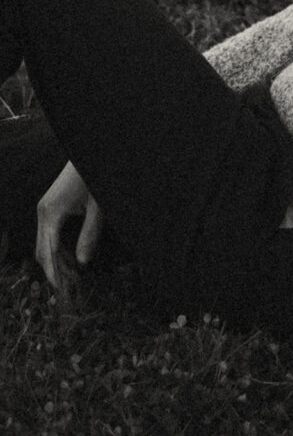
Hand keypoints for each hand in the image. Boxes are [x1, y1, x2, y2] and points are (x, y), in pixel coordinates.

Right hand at [35, 161, 100, 293]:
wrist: (86, 158)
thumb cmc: (92, 180)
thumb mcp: (97, 208)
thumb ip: (89, 235)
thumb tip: (82, 261)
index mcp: (50, 214)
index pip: (47, 252)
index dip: (54, 272)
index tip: (62, 289)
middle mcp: (42, 212)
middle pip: (41, 250)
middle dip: (53, 269)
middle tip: (69, 287)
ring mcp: (44, 209)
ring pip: (42, 242)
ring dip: (54, 259)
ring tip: (70, 276)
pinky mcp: (49, 206)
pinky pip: (47, 233)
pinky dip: (55, 247)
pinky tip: (68, 256)